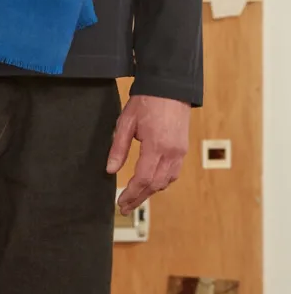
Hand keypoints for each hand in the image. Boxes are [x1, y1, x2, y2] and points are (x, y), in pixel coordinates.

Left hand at [106, 94, 189, 214]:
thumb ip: (119, 148)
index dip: (131, 193)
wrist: (170, 86)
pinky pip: (173, 173)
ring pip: (166, 181)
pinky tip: (151, 183)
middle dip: (139, 198)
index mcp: (156, 146)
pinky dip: (161, 181)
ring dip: (151, 191)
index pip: (143, 178)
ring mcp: (180, 152)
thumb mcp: (126, 121)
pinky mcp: (183, 149)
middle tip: (125, 207)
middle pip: (155, 185)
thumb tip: (110, 170)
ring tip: (135, 197)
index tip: (120, 202)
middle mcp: (171, 153)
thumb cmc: (146, 101)